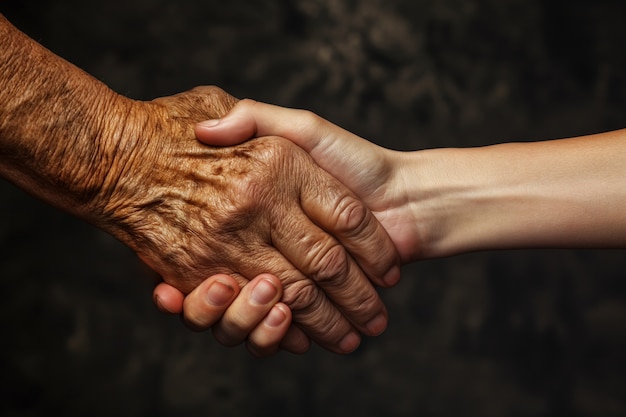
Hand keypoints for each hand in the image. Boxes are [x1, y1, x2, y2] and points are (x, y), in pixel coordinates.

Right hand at [97, 89, 398, 353]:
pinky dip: (276, 337)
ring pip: (249, 313)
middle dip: (212, 302)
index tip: (158, 274)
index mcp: (256, 214)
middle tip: (200, 294)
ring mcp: (282, 276)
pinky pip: (278, 329)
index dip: (182, 259)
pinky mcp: (304, 300)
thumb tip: (204, 126)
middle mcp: (263, 248)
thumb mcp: (303, 130)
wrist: (412, 199)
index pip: (205, 244)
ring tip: (255, 310)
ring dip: (246, 322)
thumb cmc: (359, 160)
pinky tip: (284, 336)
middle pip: (223, 289)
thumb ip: (257, 118)